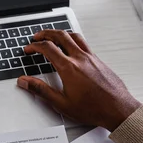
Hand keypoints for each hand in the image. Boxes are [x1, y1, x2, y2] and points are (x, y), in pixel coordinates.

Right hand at [17, 30, 140, 131]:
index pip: (48, 48)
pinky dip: (73, 40)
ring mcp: (91, 58)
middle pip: (60, 36)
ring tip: (53, 36)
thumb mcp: (61, 103)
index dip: (34, 46)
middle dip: (46, 33)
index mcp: (69, 68)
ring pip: (74, 36)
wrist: (117, 109)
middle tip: (37, 36)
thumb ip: (40, 90)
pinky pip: (84, 43)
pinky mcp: (98, 60)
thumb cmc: (93, 108)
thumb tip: (25, 82)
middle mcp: (80, 59)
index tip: (29, 49)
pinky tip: (72, 46)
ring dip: (60, 33)